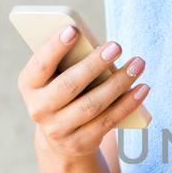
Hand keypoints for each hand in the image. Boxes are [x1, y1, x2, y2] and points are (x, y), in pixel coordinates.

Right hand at [17, 28, 148, 159]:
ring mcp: (58, 129)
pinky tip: (143, 88)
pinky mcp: (80, 143)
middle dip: (94, 64)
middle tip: (116, 46)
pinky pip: (108, 121)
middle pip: (69, 85)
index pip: (40, 65)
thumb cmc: (63, 91)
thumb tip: (101, 48)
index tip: (73, 29)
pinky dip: (128, 103)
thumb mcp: (57, 76)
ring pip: (92, 105)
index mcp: (29, 85)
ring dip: (118, 83)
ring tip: (138, 63)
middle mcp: (39, 109)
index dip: (55, 47)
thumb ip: (69, 61)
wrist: (59, 137)